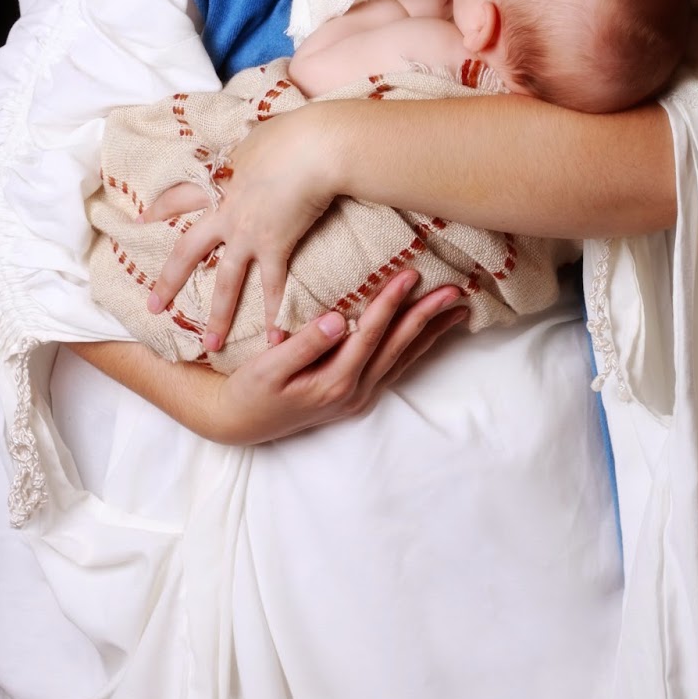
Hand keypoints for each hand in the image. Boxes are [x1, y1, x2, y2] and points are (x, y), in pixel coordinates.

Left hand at [141, 103, 335, 349]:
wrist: (313, 146)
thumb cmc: (292, 133)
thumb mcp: (261, 136)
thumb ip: (255, 147)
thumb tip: (261, 142)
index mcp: (220, 181)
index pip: (179, 198)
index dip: (159, 211)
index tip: (141, 222)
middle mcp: (226, 212)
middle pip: (187, 251)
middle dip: (169, 281)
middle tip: (152, 306)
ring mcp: (247, 232)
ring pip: (225, 281)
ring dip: (218, 315)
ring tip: (210, 343)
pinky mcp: (275, 245)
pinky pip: (273, 287)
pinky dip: (275, 314)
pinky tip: (275, 340)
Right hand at [190, 270, 464, 443]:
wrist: (240, 423)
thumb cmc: (250, 390)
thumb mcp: (269, 367)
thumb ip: (305, 344)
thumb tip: (339, 319)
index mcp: (335, 383)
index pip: (371, 334)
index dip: (391, 303)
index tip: (411, 275)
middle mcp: (354, 393)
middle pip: (399, 347)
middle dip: (428, 317)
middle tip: (456, 291)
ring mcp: (359, 397)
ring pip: (403, 359)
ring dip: (430, 333)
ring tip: (457, 311)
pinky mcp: (357, 396)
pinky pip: (394, 367)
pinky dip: (416, 347)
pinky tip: (429, 334)